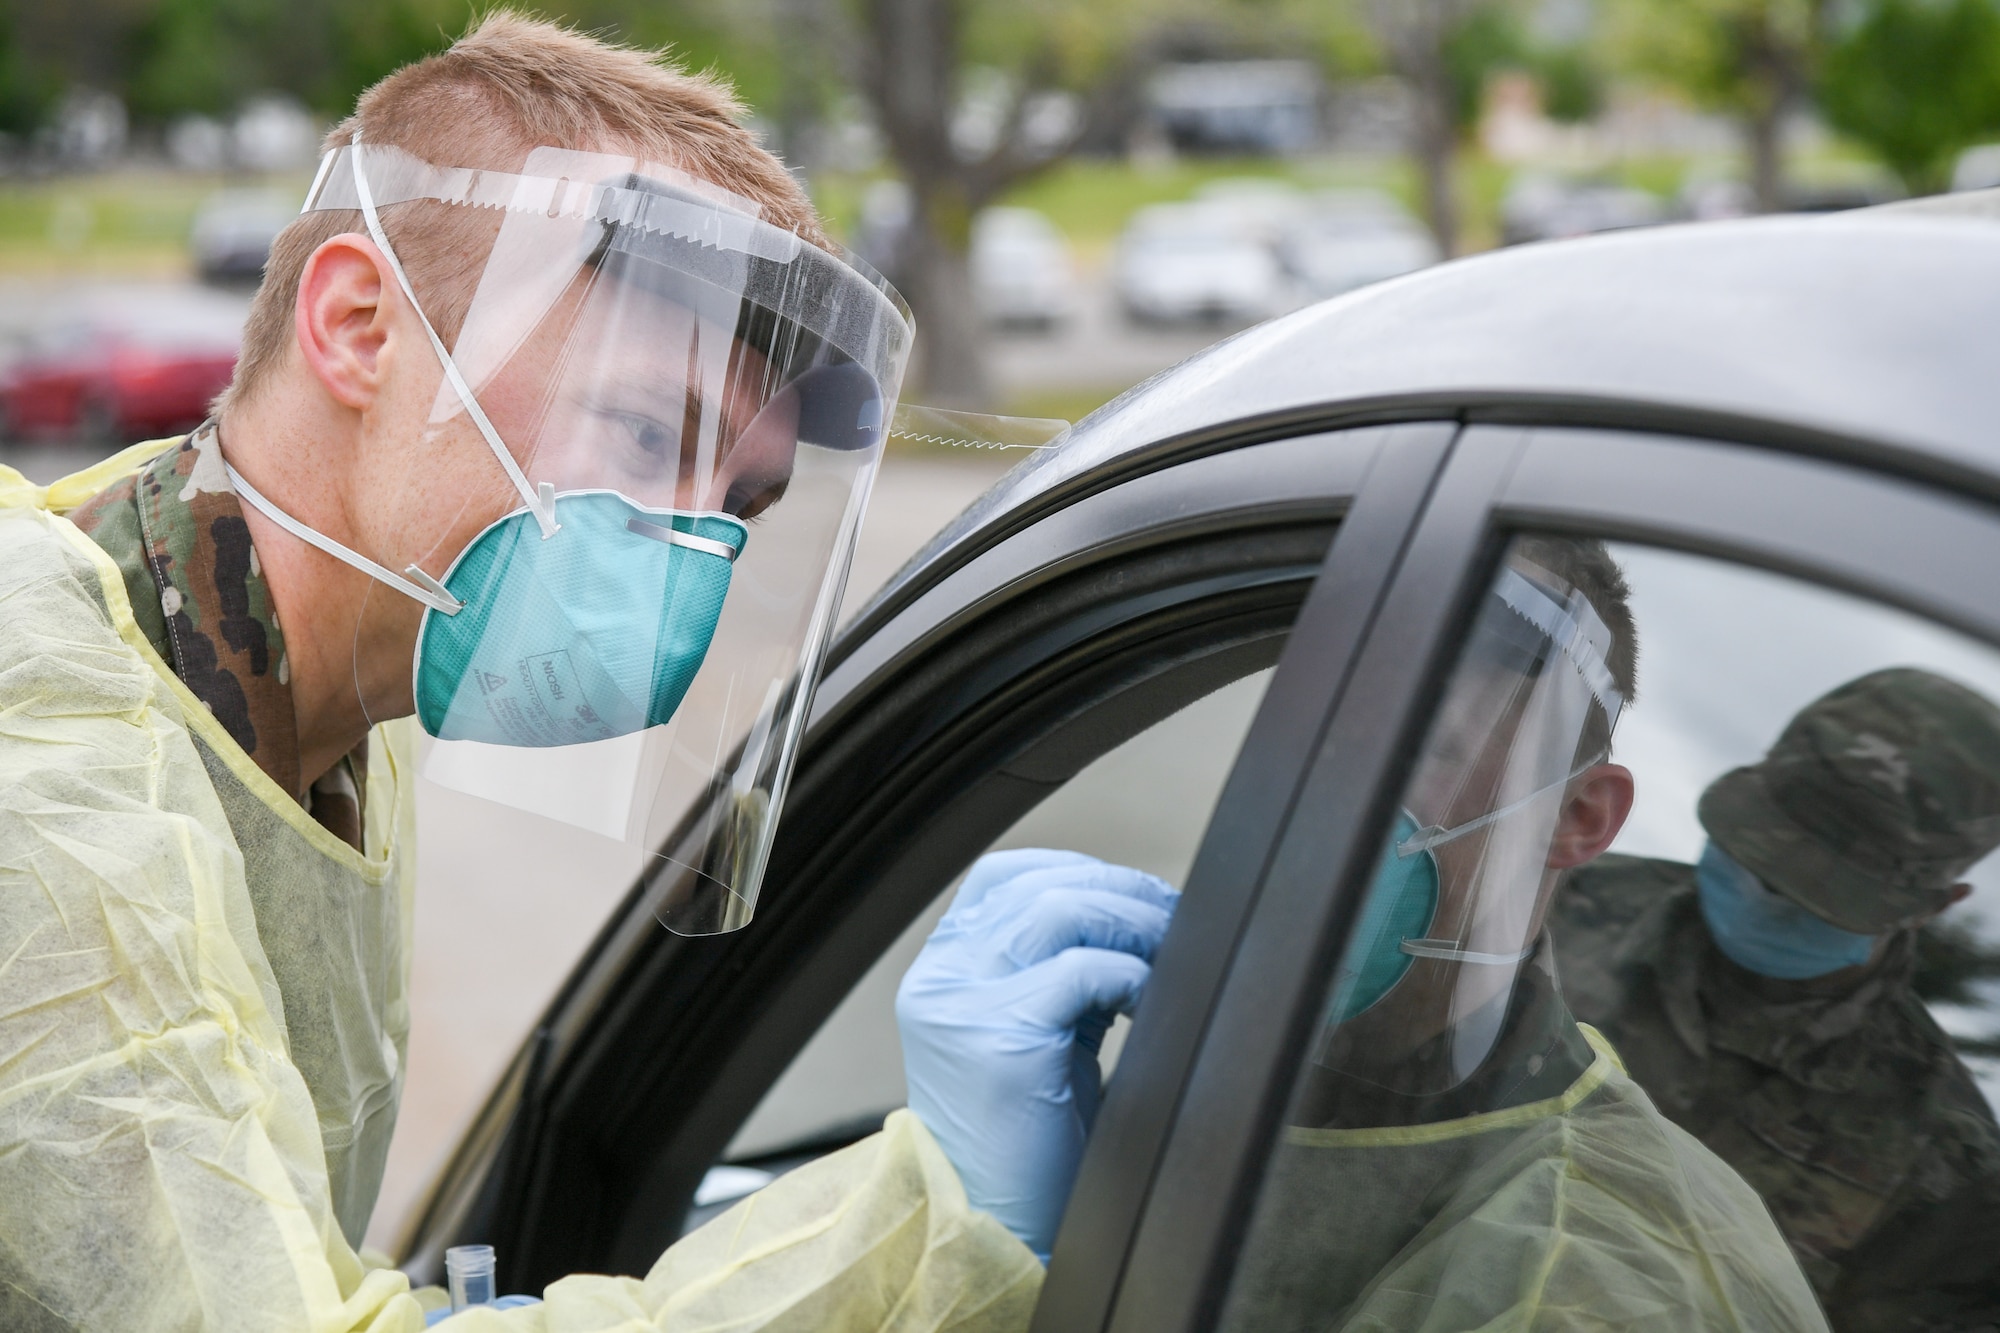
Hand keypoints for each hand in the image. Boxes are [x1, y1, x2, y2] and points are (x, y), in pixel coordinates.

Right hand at [896, 848, 1178, 1258]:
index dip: (1079, 872)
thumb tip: (1132, 921)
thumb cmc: (1027, 1149)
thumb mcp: (1033, 1038)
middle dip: (1123, 893)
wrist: (999, 1234)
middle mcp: (942, 980)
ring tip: (1172, 949)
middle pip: (1041, 885)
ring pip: (1060, 910)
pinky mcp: (1001, 1041)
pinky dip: (1133, 974)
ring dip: (1133, 922)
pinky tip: (1152, 1001)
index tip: (1135, 897)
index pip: (1004, 877)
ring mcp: (964, 1006)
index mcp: (943, 974)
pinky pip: (1083, 971)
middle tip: (1177, 920)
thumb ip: (1056, 975)